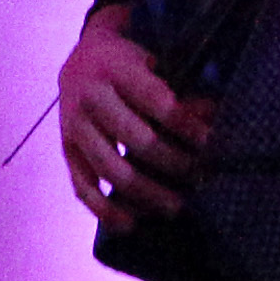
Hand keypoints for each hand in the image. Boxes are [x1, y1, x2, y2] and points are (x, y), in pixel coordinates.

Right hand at [59, 7, 203, 224]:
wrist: (81, 56)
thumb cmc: (129, 63)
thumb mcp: (155, 63)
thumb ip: (182, 90)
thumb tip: (213, 117)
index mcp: (117, 68)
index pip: (160, 104)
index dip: (188, 128)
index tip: (212, 144)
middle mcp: (91, 96)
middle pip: (138, 140)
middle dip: (174, 163)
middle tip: (201, 178)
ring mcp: (74, 125)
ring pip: (111, 169)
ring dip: (147, 193)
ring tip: (176, 207)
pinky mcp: (65, 148)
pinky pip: (82, 186)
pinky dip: (105, 209)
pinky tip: (131, 224)